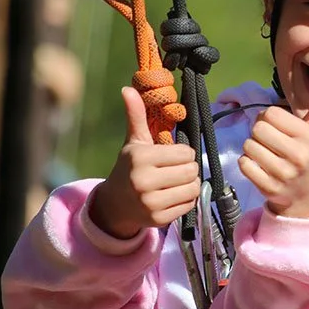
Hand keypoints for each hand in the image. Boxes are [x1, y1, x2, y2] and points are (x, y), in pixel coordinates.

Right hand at [89, 87, 200, 238]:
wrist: (115, 204)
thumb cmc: (130, 167)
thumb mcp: (134, 142)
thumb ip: (136, 116)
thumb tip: (128, 89)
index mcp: (141, 158)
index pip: (185, 153)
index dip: (184, 153)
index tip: (173, 155)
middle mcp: (144, 182)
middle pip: (192, 171)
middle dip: (189, 168)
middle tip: (177, 169)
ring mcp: (151, 203)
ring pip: (193, 188)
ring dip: (191, 184)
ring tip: (178, 181)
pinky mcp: (159, 220)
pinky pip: (190, 205)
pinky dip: (187, 199)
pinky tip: (174, 195)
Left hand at [239, 76, 308, 218]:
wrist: (305, 196)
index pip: (270, 113)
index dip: (269, 118)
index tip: (277, 127)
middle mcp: (298, 155)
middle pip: (257, 128)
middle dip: (259, 132)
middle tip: (269, 141)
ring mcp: (283, 173)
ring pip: (248, 146)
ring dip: (252, 148)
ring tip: (265, 153)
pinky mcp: (269, 188)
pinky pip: (244, 165)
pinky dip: (246, 163)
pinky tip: (259, 166)